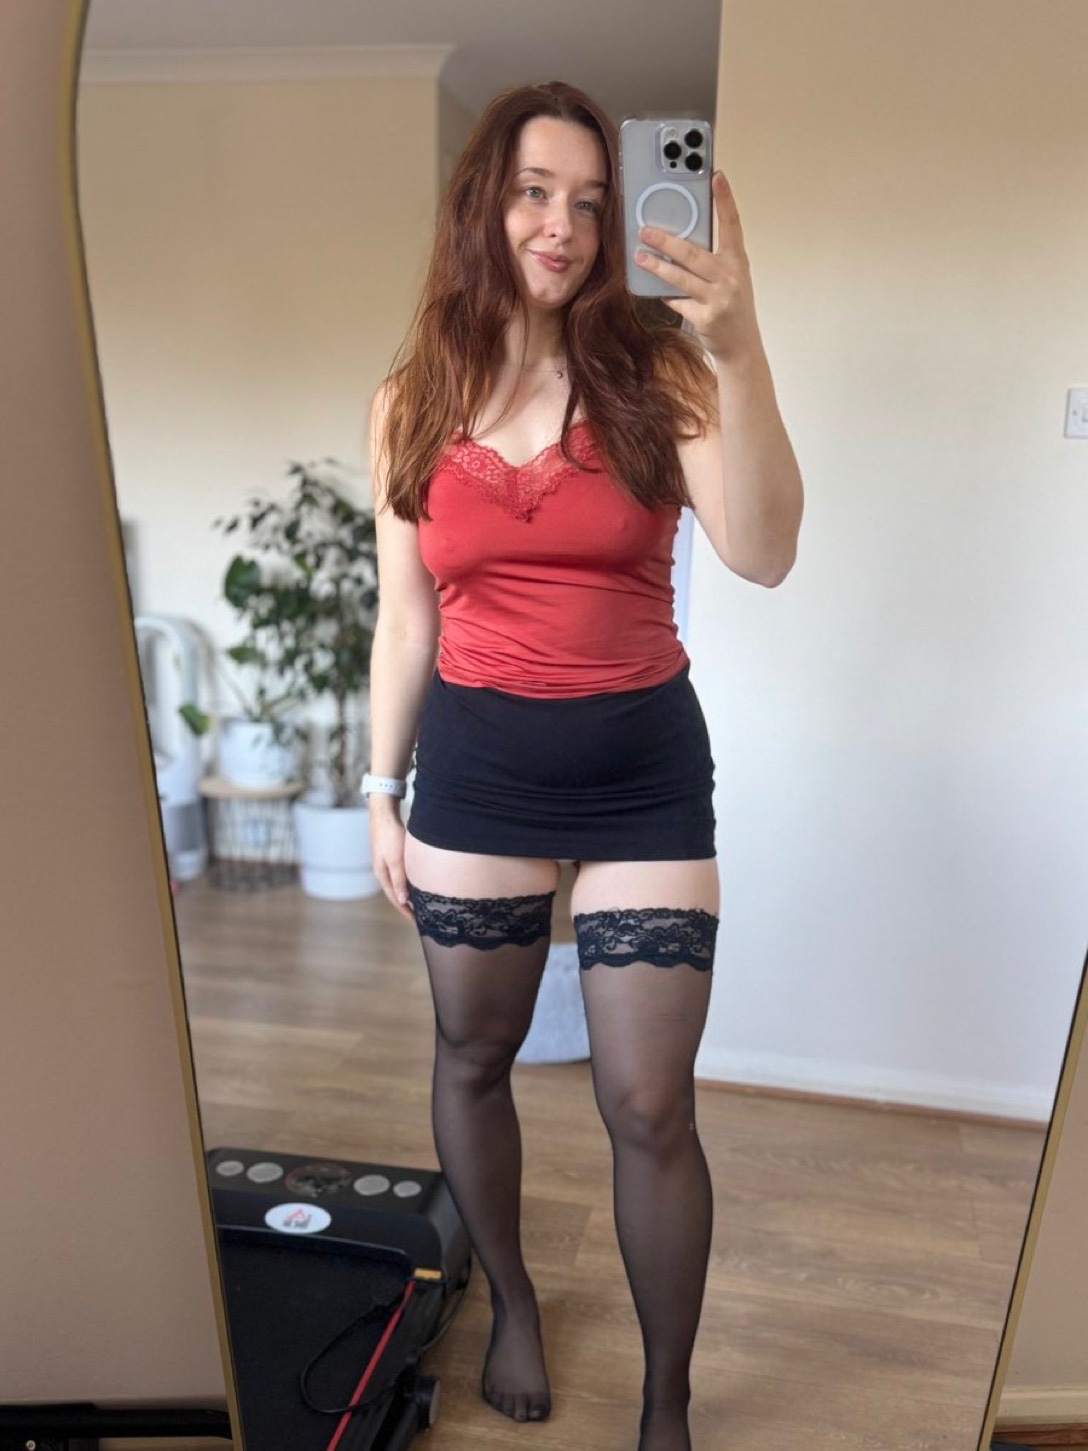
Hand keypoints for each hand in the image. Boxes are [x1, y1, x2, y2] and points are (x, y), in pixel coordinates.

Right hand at [369, 803, 414, 922]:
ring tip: (420, 903)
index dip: (405, 911)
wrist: (384, 813)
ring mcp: (387, 863)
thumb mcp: (395, 860)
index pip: (395, 899)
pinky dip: (409, 882)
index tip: (417, 923)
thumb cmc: (389, 836)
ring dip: (408, 894)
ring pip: (399, 883)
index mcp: (382, 875)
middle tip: (421, 916)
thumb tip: (402, 900)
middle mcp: (383, 871)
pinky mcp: (393, 855)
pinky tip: (417, 882)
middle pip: (396, 893)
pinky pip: (401, 874)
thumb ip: (399, 880)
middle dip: (407, 906)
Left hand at [634, 170, 760, 363]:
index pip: (732, 223)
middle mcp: (730, 277)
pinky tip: (655, 289)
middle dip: (666, 241)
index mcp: (737, 261)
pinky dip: (666, 295)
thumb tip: (678, 242)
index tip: (716, 175)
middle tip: (645, 230)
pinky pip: (677, 301)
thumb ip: (711, 260)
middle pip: (693, 253)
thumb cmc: (732, 306)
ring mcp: (718, 298)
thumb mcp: (730, 278)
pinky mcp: (705, 317)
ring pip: (680, 277)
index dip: (725, 199)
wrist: (741, 345)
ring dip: (656, 266)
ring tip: (639, 256)